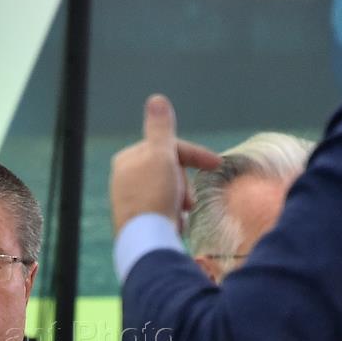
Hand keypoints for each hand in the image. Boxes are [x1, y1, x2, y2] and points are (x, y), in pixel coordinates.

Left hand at [110, 94, 220, 234]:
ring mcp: (130, 201)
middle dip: (185, 183)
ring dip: (181, 200)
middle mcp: (124, 178)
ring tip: (182, 214)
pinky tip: (175, 225)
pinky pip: (164, 210)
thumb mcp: (160, 155)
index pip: (168, 148)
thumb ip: (161, 128)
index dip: (195, 154)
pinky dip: (174, 214)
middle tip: (189, 200)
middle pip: (169, 170)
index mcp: (128, 159)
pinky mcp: (137, 221)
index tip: (217, 164)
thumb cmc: (154, 196)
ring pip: (169, 191)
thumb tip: (156, 99)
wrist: (146, 241)